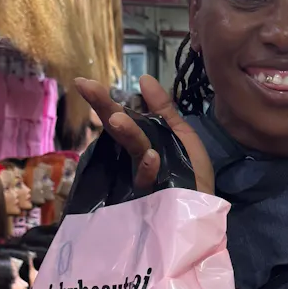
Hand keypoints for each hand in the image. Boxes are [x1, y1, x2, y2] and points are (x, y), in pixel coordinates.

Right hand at [74, 75, 214, 195]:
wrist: (205, 211)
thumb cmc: (192, 174)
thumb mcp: (182, 135)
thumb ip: (163, 108)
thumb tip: (143, 77)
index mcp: (142, 139)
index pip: (120, 116)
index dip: (104, 100)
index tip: (82, 82)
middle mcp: (136, 156)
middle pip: (119, 130)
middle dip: (104, 107)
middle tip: (84, 86)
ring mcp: (140, 177)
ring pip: (133, 151)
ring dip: (127, 133)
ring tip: (117, 117)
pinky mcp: (149, 198)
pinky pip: (149, 182)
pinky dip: (149, 169)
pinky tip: (151, 157)